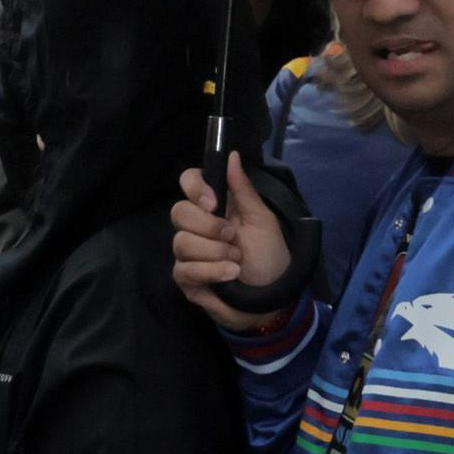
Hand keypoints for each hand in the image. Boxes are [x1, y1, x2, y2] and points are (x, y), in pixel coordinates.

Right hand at [172, 157, 291, 317]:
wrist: (273, 298)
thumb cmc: (270, 256)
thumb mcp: (262, 219)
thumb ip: (243, 189)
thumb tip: (231, 155)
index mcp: (216, 206)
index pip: (188, 182)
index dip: (194, 187)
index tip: (213, 202)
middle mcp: (198, 227)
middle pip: (179, 212)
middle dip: (208, 226)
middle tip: (232, 236)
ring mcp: (189, 253)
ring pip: (181, 242)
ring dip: (215, 252)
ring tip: (237, 261)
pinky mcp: (187, 279)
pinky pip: (185, 269)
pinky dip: (211, 270)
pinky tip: (229, 275)